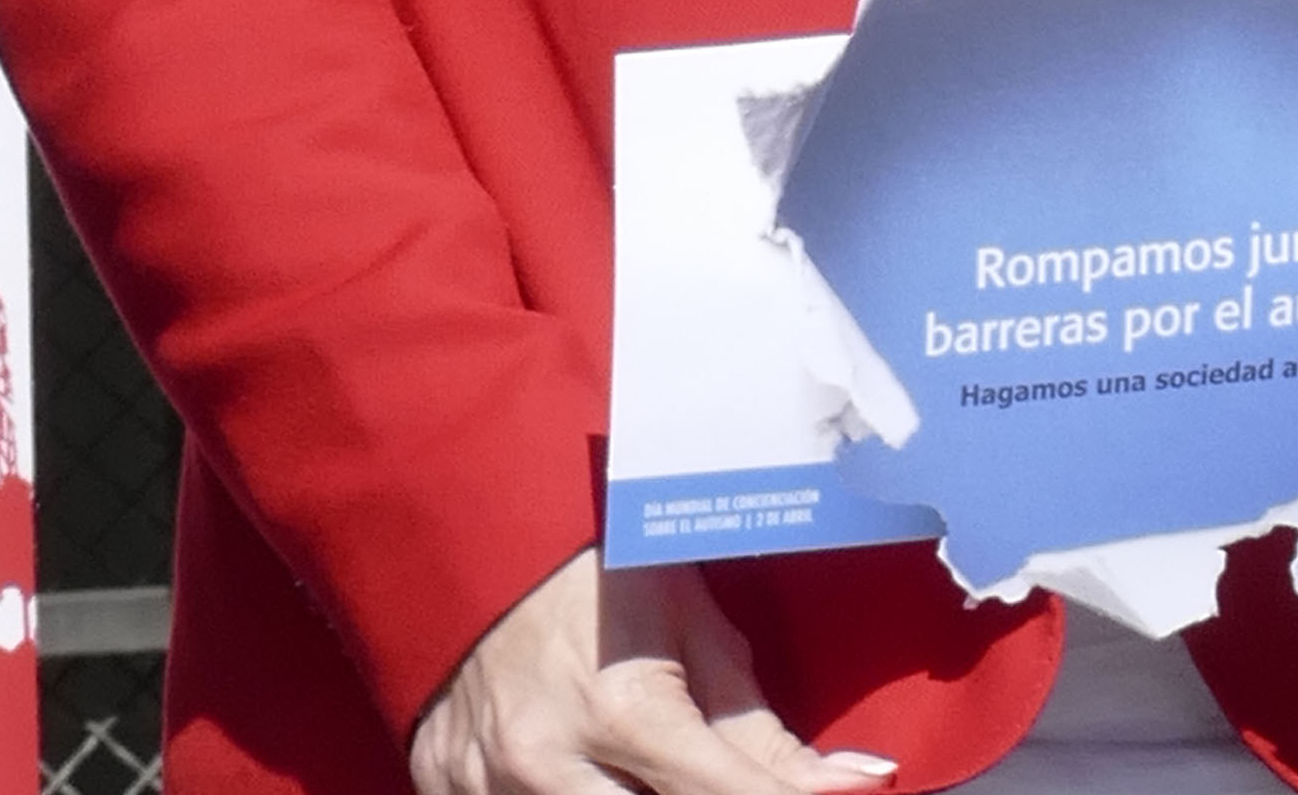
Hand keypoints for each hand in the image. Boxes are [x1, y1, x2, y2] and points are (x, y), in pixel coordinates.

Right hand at [408, 556, 890, 794]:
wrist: (477, 529)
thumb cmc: (602, 569)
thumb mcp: (695, 631)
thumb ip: (767, 733)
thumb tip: (857, 787)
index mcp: (620, 707)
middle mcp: (547, 758)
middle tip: (711, 768)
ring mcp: (486, 781)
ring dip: (634, 793)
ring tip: (644, 760)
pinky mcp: (440, 784)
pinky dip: (561, 792)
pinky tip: (586, 767)